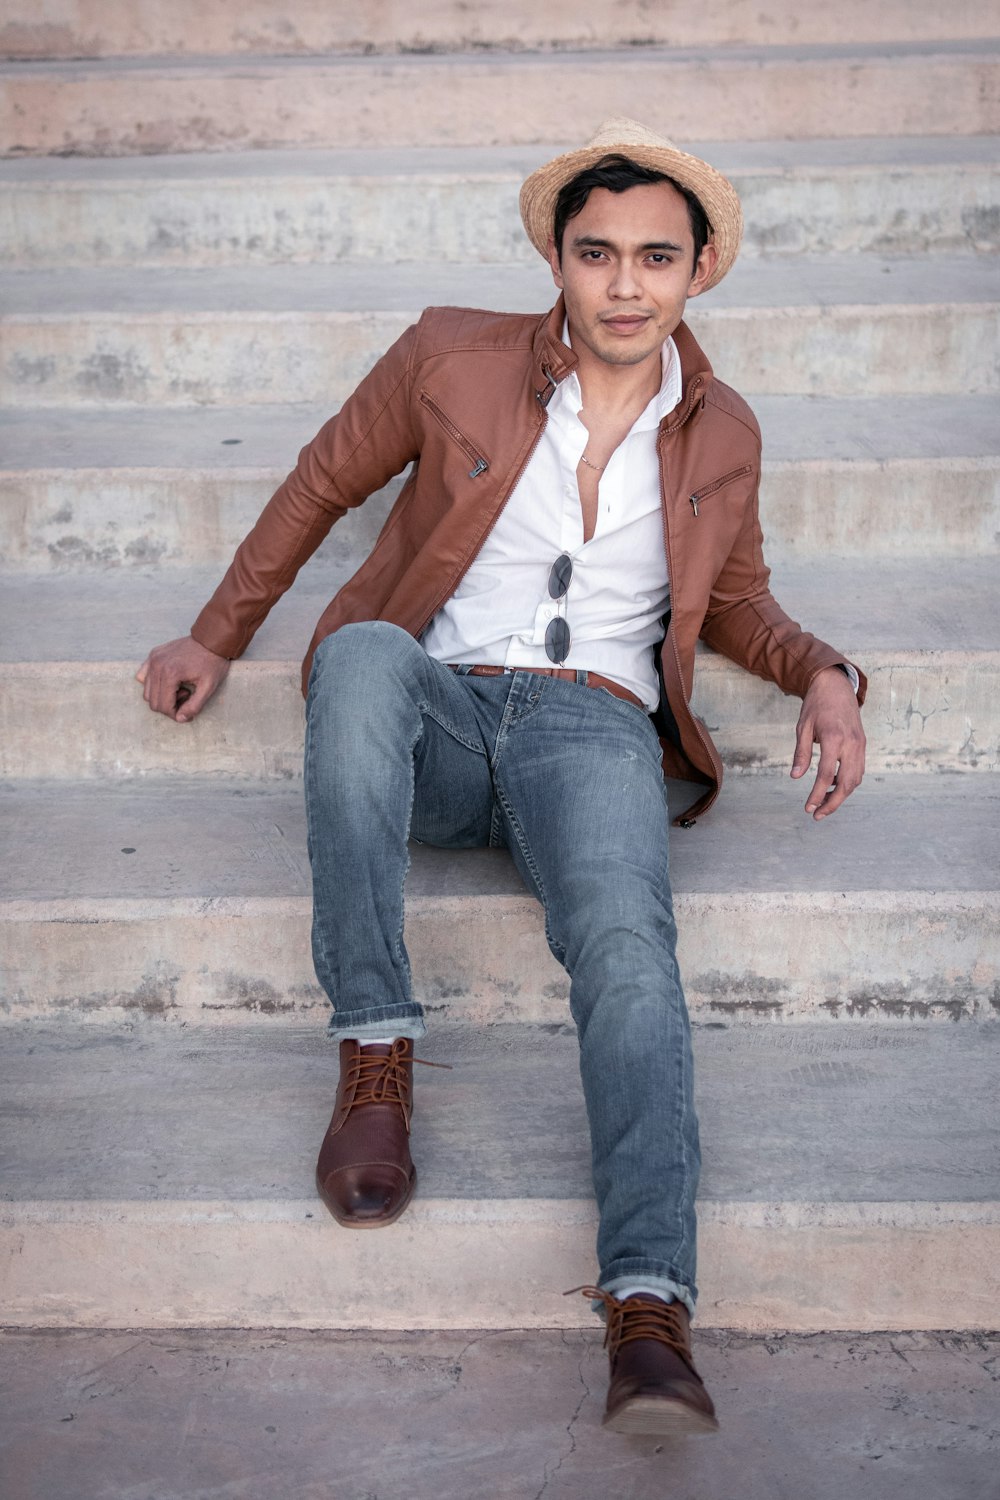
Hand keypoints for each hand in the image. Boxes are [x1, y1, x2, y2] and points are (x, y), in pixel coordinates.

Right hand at [136, 635, 229, 721]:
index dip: (175, 714)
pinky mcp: (153, 655)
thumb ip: (194, 706)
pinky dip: (154, 684)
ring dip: (162, 695)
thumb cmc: (213, 662)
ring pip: (147, 691)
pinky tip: (171, 681)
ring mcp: (153, 659)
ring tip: (181, 687)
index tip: (188, 711)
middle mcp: (157, 665)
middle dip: (169, 705)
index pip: (163, 706)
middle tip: (187, 696)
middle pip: (152, 701)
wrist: (211, 639)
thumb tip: (180, 719)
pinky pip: (144, 676)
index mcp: (170, 674)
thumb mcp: (208, 687)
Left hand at [791, 666, 865, 819]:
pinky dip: (848, 781)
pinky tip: (833, 784)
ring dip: (842, 795)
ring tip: (824, 803)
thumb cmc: (816, 705)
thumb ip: (801, 753)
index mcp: (834, 739)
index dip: (817, 795)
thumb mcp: (802, 728)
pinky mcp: (863, 744)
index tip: (808, 808)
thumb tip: (796, 777)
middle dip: (833, 803)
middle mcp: (851, 744)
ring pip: (856, 779)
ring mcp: (860, 744)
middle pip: (847, 783)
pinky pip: (858, 769)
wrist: (836, 685)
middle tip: (817, 815)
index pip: (826, 775)